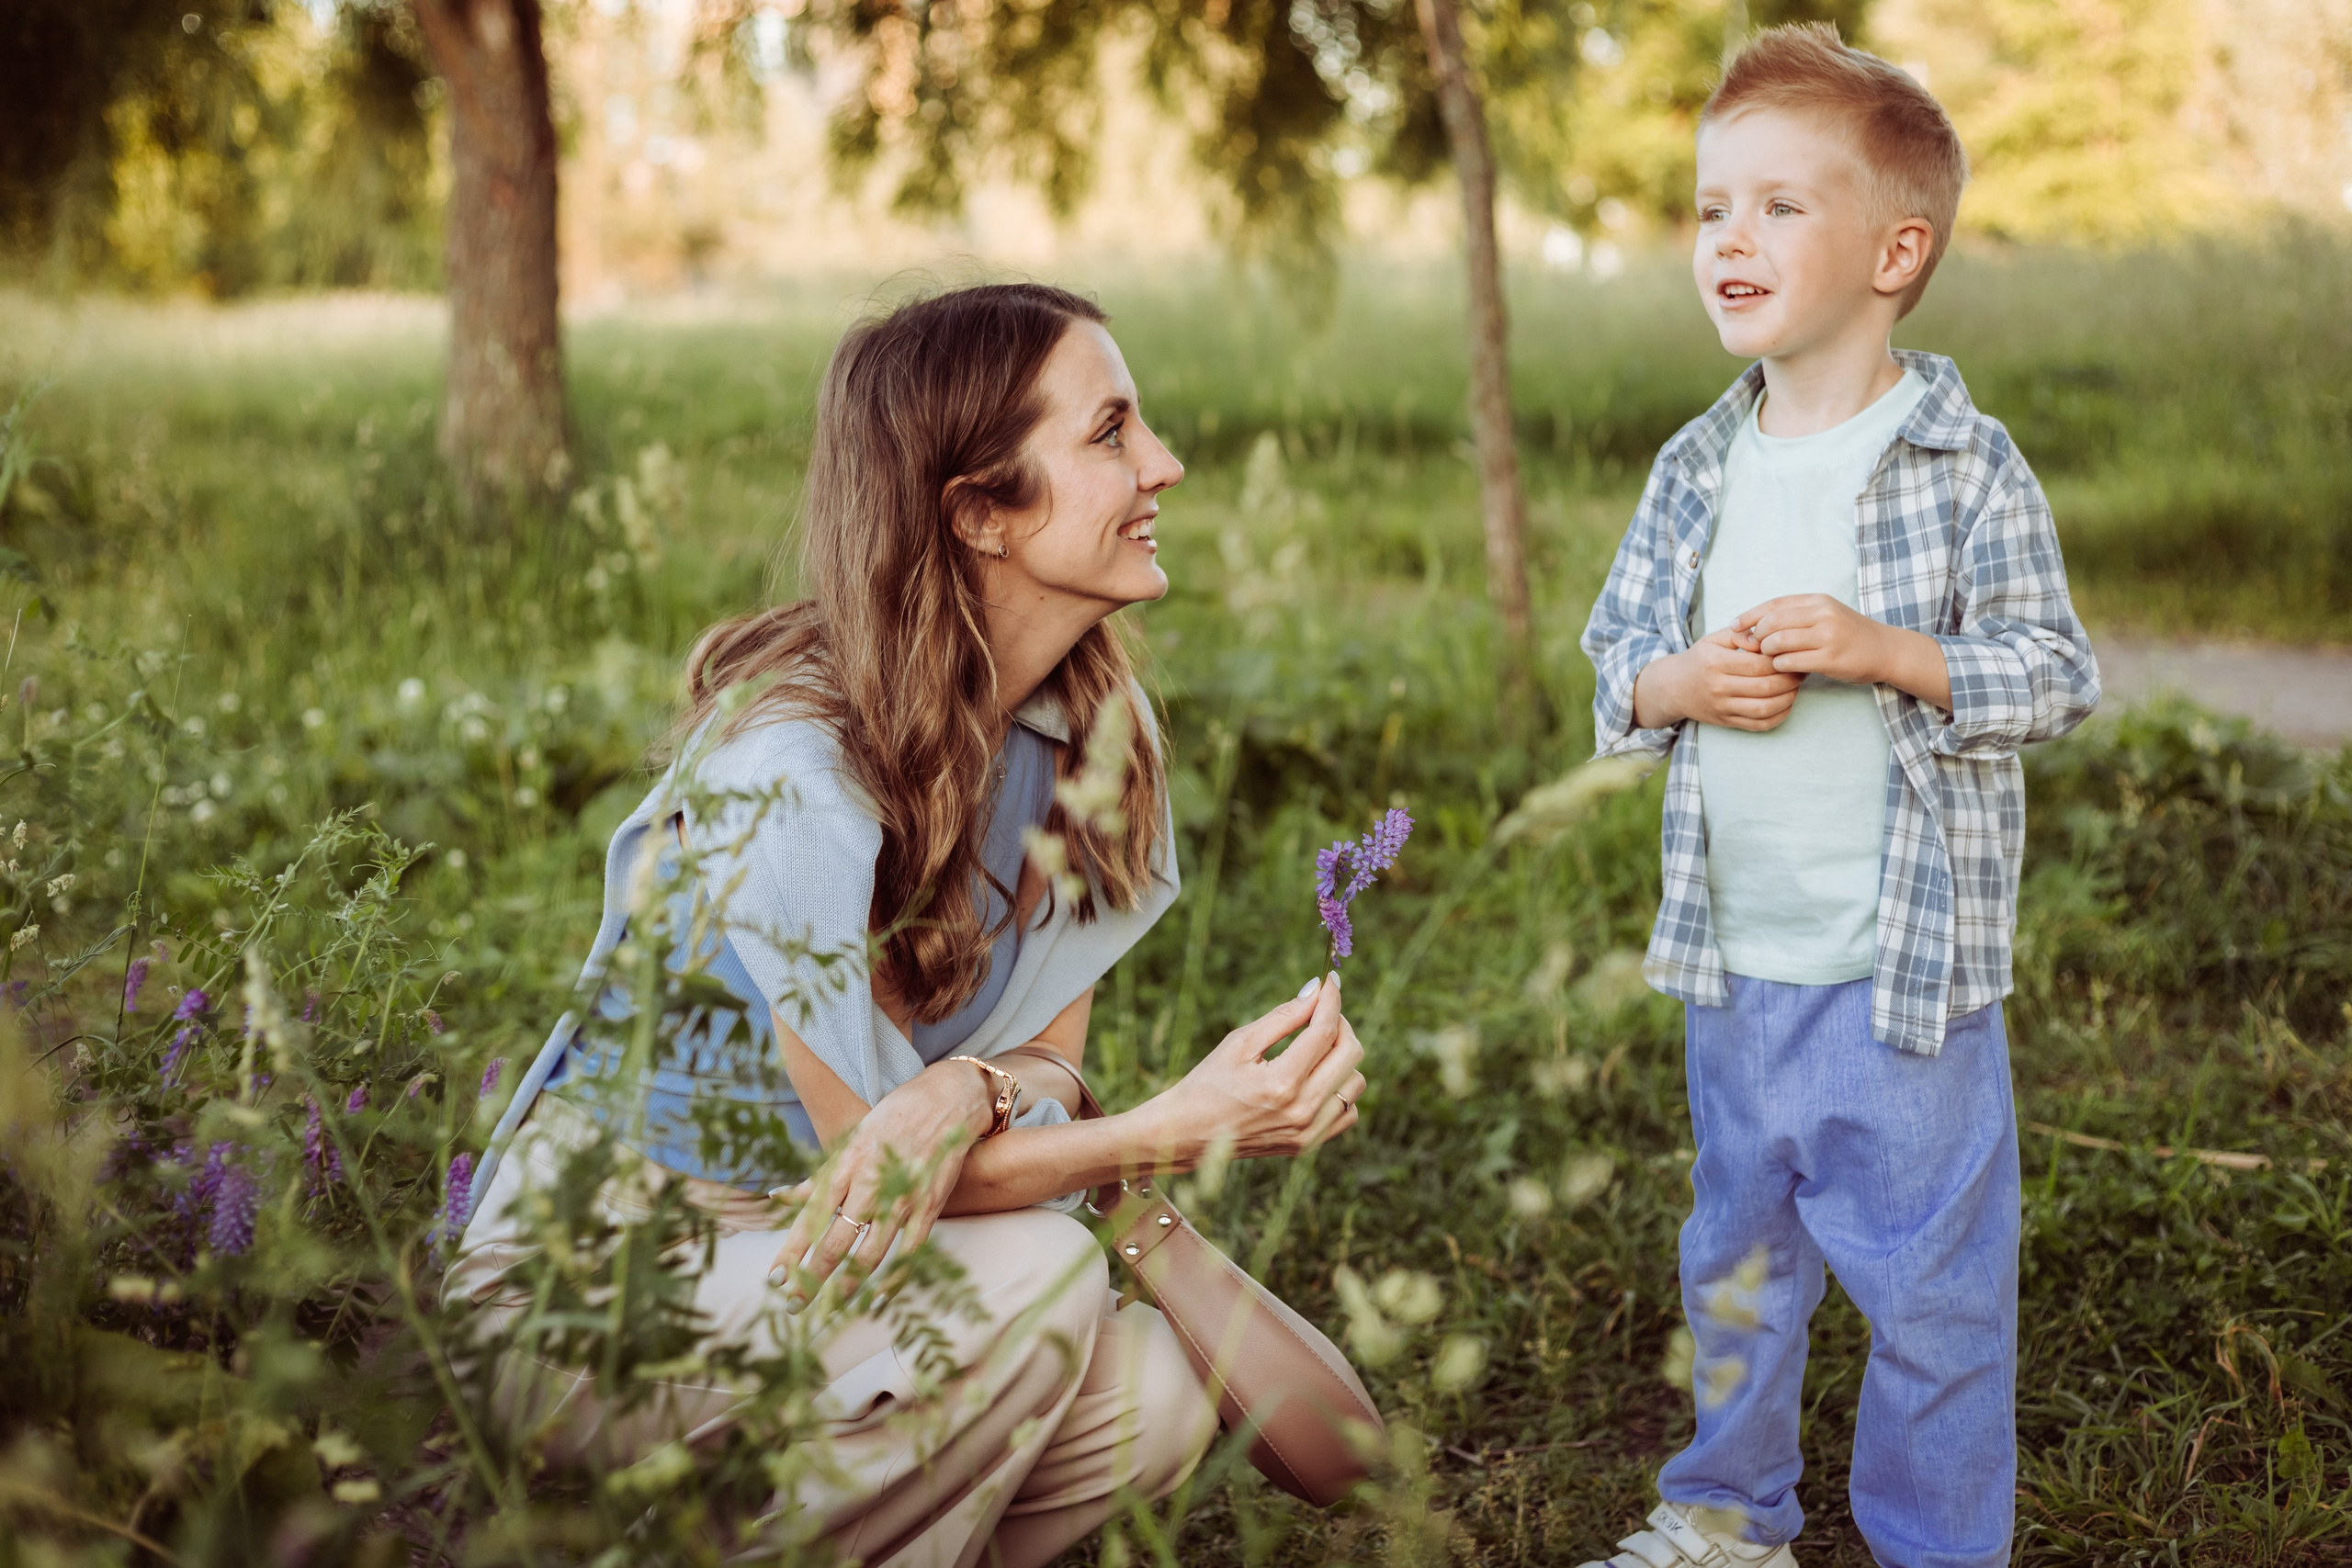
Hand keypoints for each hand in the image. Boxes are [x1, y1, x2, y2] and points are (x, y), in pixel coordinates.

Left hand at [762, 1058, 992, 1311]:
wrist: (946, 1101)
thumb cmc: (892, 1120)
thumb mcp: (849, 1142)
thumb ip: (817, 1177)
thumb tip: (777, 1197)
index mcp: (845, 1167)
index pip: (809, 1218)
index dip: (791, 1252)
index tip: (774, 1280)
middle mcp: (869, 1185)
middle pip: (835, 1243)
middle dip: (812, 1279)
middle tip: (795, 1305)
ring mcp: (901, 1199)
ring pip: (870, 1255)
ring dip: (848, 1286)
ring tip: (831, 1308)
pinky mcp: (928, 1208)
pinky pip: (909, 1253)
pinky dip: (893, 1279)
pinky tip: (878, 1299)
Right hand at [1140, 973, 1367, 1168]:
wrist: (1188, 1134)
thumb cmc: (1209, 1083)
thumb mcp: (1240, 1043)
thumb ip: (1283, 1016)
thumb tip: (1317, 990)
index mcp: (1281, 1083)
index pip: (1324, 1032)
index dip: (1331, 1001)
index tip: (1330, 982)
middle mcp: (1302, 1111)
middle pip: (1350, 1054)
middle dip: (1341, 1024)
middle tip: (1320, 1013)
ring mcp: (1308, 1132)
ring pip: (1355, 1082)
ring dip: (1342, 1057)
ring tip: (1314, 1048)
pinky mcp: (1309, 1144)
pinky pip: (1348, 1111)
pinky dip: (1340, 1089)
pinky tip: (1315, 1078)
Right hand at [1631, 626, 1802, 731]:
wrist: (1673, 688)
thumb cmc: (1699, 659)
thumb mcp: (1714, 639)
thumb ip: (1740, 634)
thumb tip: (1764, 638)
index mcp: (1716, 663)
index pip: (1759, 664)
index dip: (1782, 660)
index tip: (1793, 654)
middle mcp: (1718, 687)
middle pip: (1765, 687)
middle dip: (1790, 679)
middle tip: (1801, 670)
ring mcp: (1722, 708)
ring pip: (1765, 708)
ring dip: (1788, 698)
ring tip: (1795, 686)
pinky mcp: (1727, 722)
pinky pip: (1759, 724)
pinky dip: (1779, 716)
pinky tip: (1785, 703)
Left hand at [1736, 595, 1890, 685]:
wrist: (1885, 650)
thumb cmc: (1848, 634)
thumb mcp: (1825, 614)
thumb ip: (1795, 616)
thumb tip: (1754, 625)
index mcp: (1818, 601)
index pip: (1774, 605)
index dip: (1749, 615)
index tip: (1733, 626)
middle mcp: (1823, 614)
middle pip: (1773, 622)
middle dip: (1757, 636)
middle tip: (1754, 648)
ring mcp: (1828, 636)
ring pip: (1779, 642)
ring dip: (1767, 652)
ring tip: (1770, 658)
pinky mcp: (1830, 659)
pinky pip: (1791, 662)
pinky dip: (1780, 666)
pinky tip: (1783, 668)